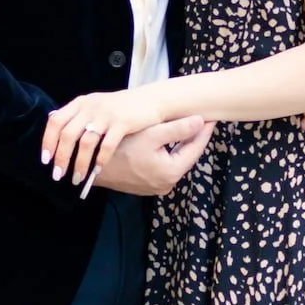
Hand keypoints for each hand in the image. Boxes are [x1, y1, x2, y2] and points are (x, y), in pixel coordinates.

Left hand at [44, 84, 170, 188]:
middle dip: (61, 158)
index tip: (45, 160)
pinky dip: (101, 160)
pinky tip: (98, 171)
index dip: (48, 141)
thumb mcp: (95, 105)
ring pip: (86, 142)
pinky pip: (107, 145)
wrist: (150, 100)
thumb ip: (77, 116)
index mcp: (80, 103)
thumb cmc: (121, 107)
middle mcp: (90, 107)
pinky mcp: (123, 123)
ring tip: (78, 178)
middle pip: (68, 134)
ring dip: (80, 163)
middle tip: (58, 175)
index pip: (56, 121)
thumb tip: (55, 130)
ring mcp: (106, 115)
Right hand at [92, 116, 214, 197]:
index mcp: (172, 173)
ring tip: (187, 125)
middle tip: (201, 118)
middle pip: (185, 155)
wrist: (92, 167)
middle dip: (192, 137)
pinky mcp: (147, 185)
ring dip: (179, 144)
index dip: (204, 131)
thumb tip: (201, 121)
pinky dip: (166, 152)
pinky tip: (168, 138)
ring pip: (174, 160)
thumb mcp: (151, 135)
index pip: (195, 148)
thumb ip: (178, 129)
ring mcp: (156, 187)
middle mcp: (167, 184)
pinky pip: (163, 166)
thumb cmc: (120, 148)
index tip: (212, 117)